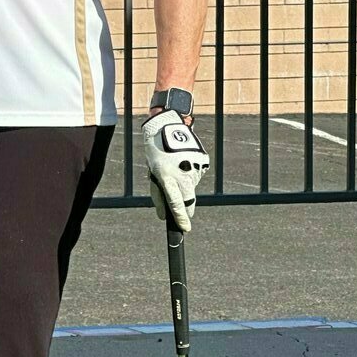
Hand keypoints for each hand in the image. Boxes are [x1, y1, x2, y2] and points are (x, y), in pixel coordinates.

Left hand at [142, 110, 208, 231]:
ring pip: (191, 187)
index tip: (185, 229)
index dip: (181, 218)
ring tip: (176, 171)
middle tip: (186, 215)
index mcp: (167, 177)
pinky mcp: (203, 163)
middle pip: (188, 201)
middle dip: (187, 210)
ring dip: (185, 186)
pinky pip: (195, 176)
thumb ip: (158, 195)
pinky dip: (189, 175)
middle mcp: (183, 174)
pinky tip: (183, 164)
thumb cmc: (157, 153)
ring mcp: (195, 168)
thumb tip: (163, 216)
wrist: (169, 127)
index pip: (175, 203)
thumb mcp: (153, 173)